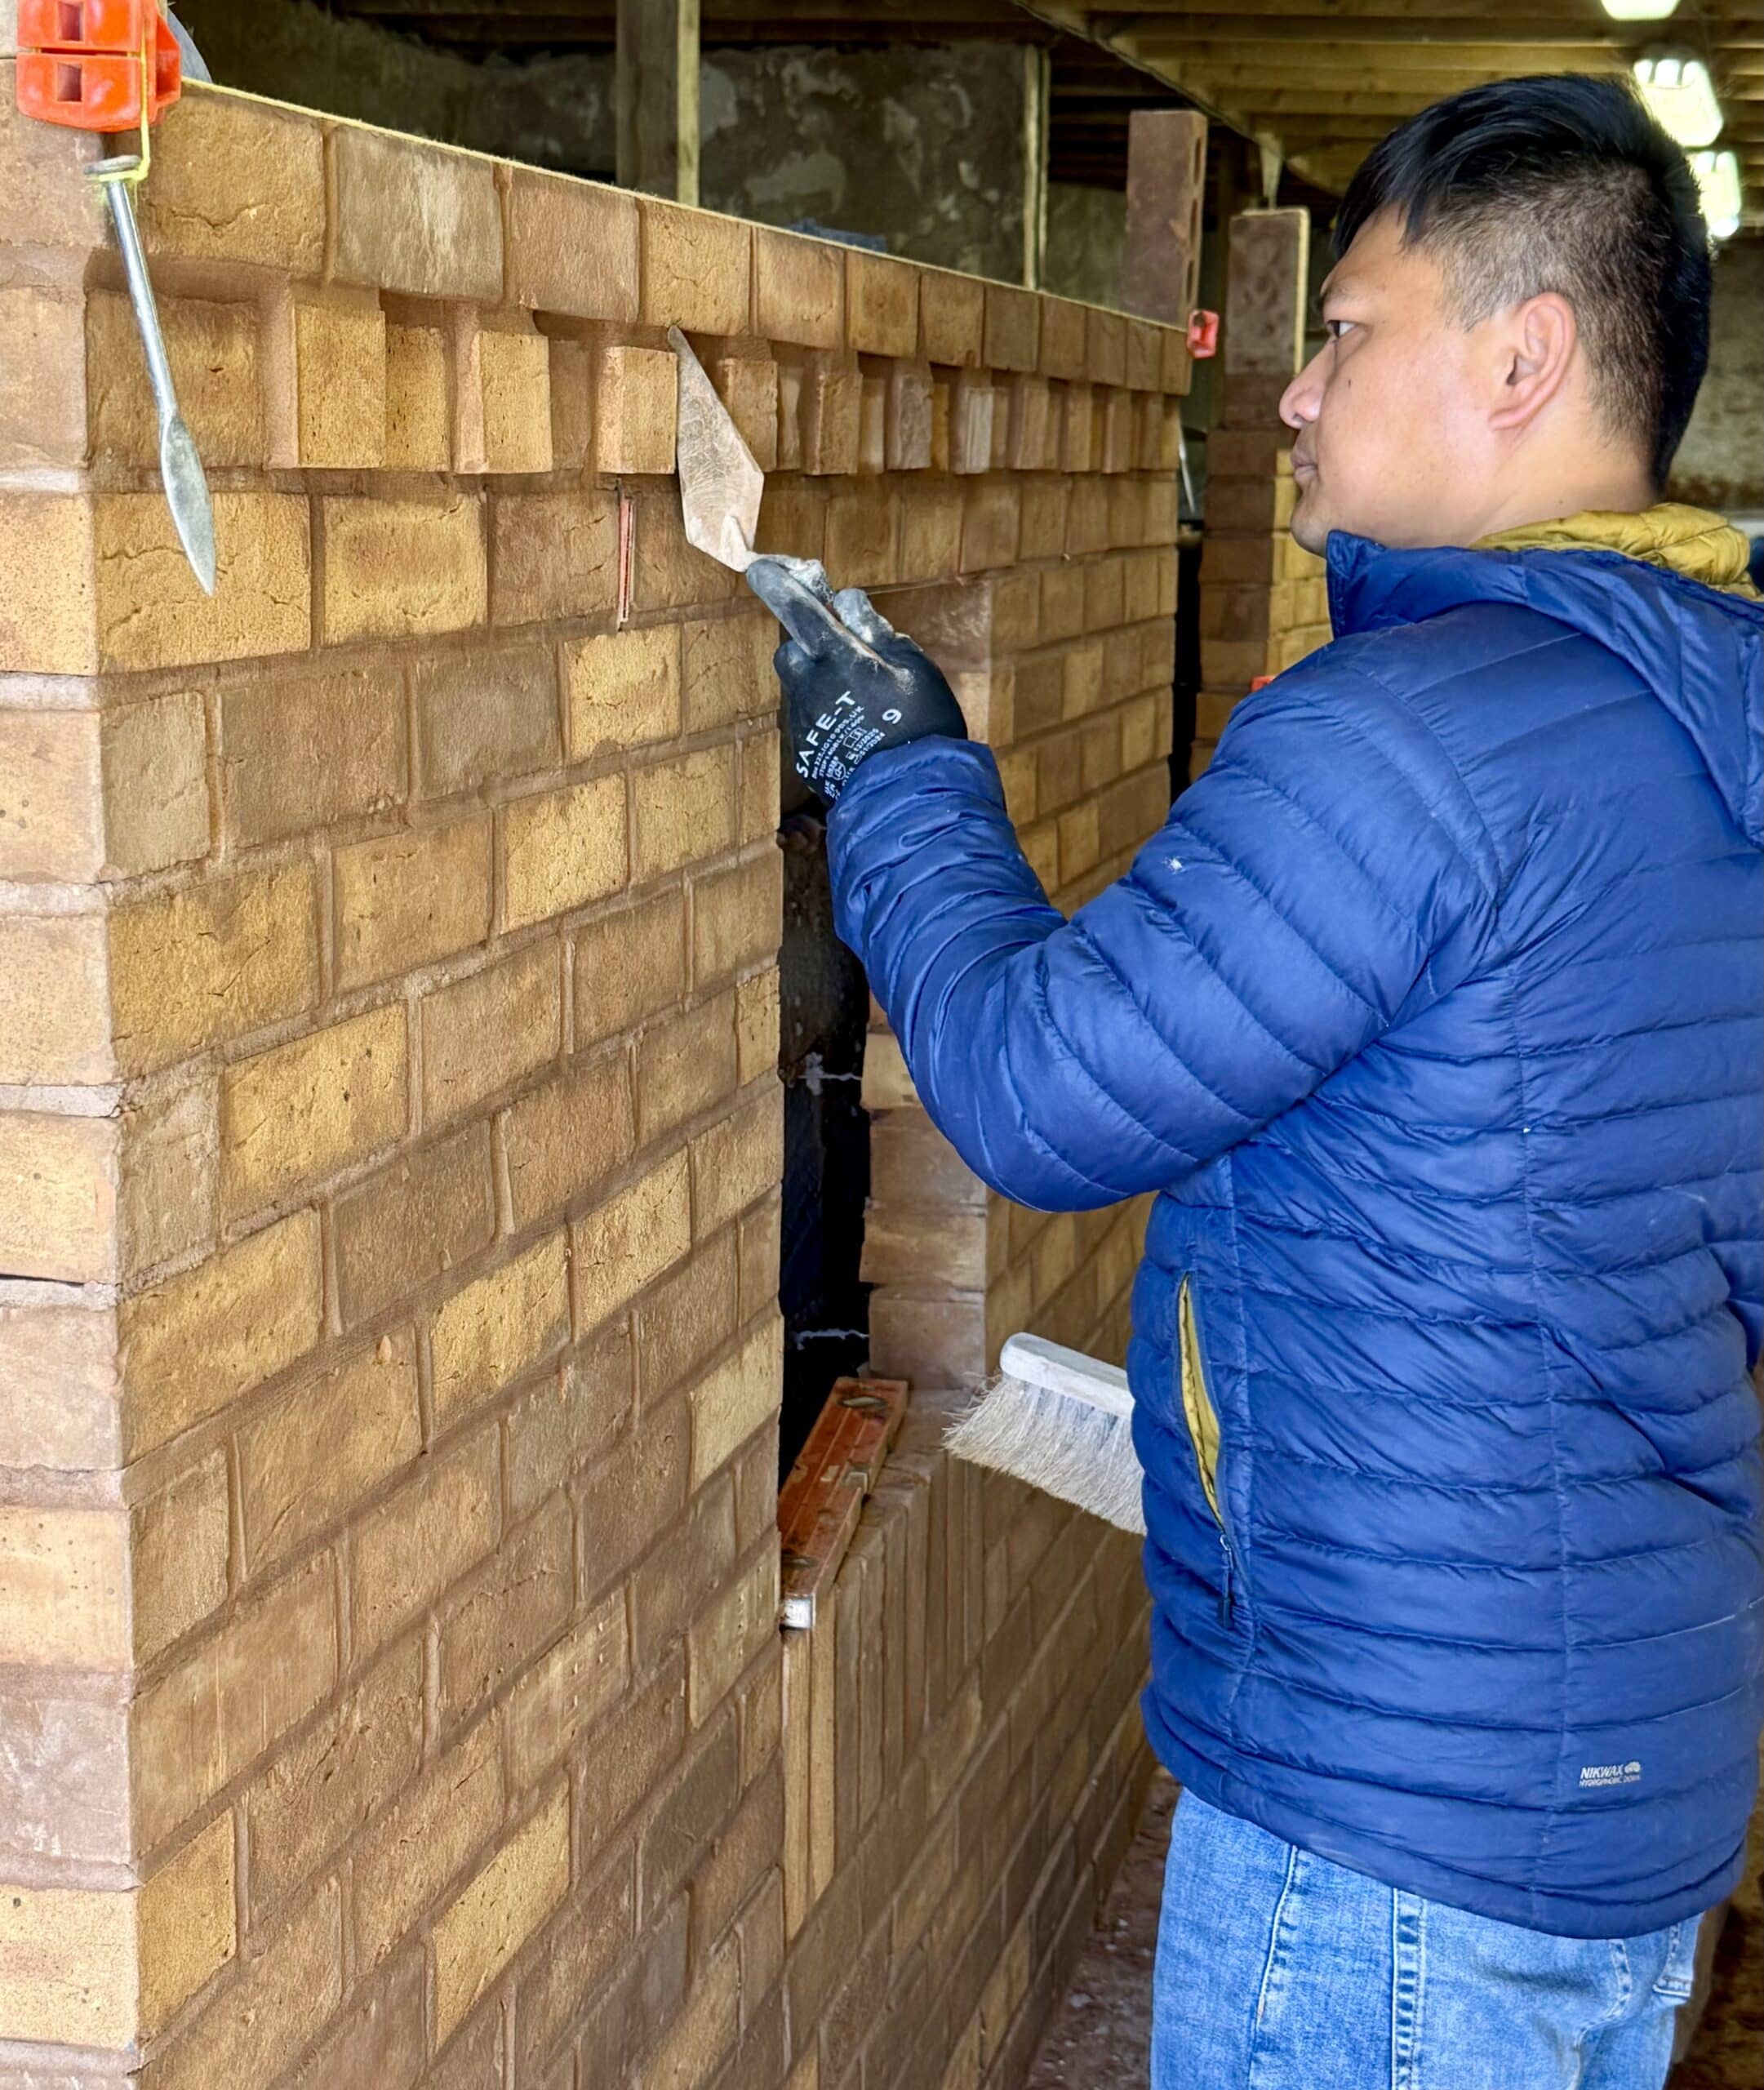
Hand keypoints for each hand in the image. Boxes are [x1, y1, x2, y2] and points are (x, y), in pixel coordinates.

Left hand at [747, 556, 967, 802]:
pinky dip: (828, 717)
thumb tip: (849, 603)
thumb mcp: (913, 668)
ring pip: (801, 688)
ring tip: (863, 702)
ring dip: (821, 682)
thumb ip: (876, 631)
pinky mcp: (806, 753)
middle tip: (846, 651)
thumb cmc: (922, 725)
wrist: (912, 799)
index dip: (777, 584)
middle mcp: (810, 687)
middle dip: (810, 643)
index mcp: (838, 657)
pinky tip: (860, 734)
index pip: (797, 608)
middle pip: (792, 649)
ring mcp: (804, 723)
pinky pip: (810, 721)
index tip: (761, 568)